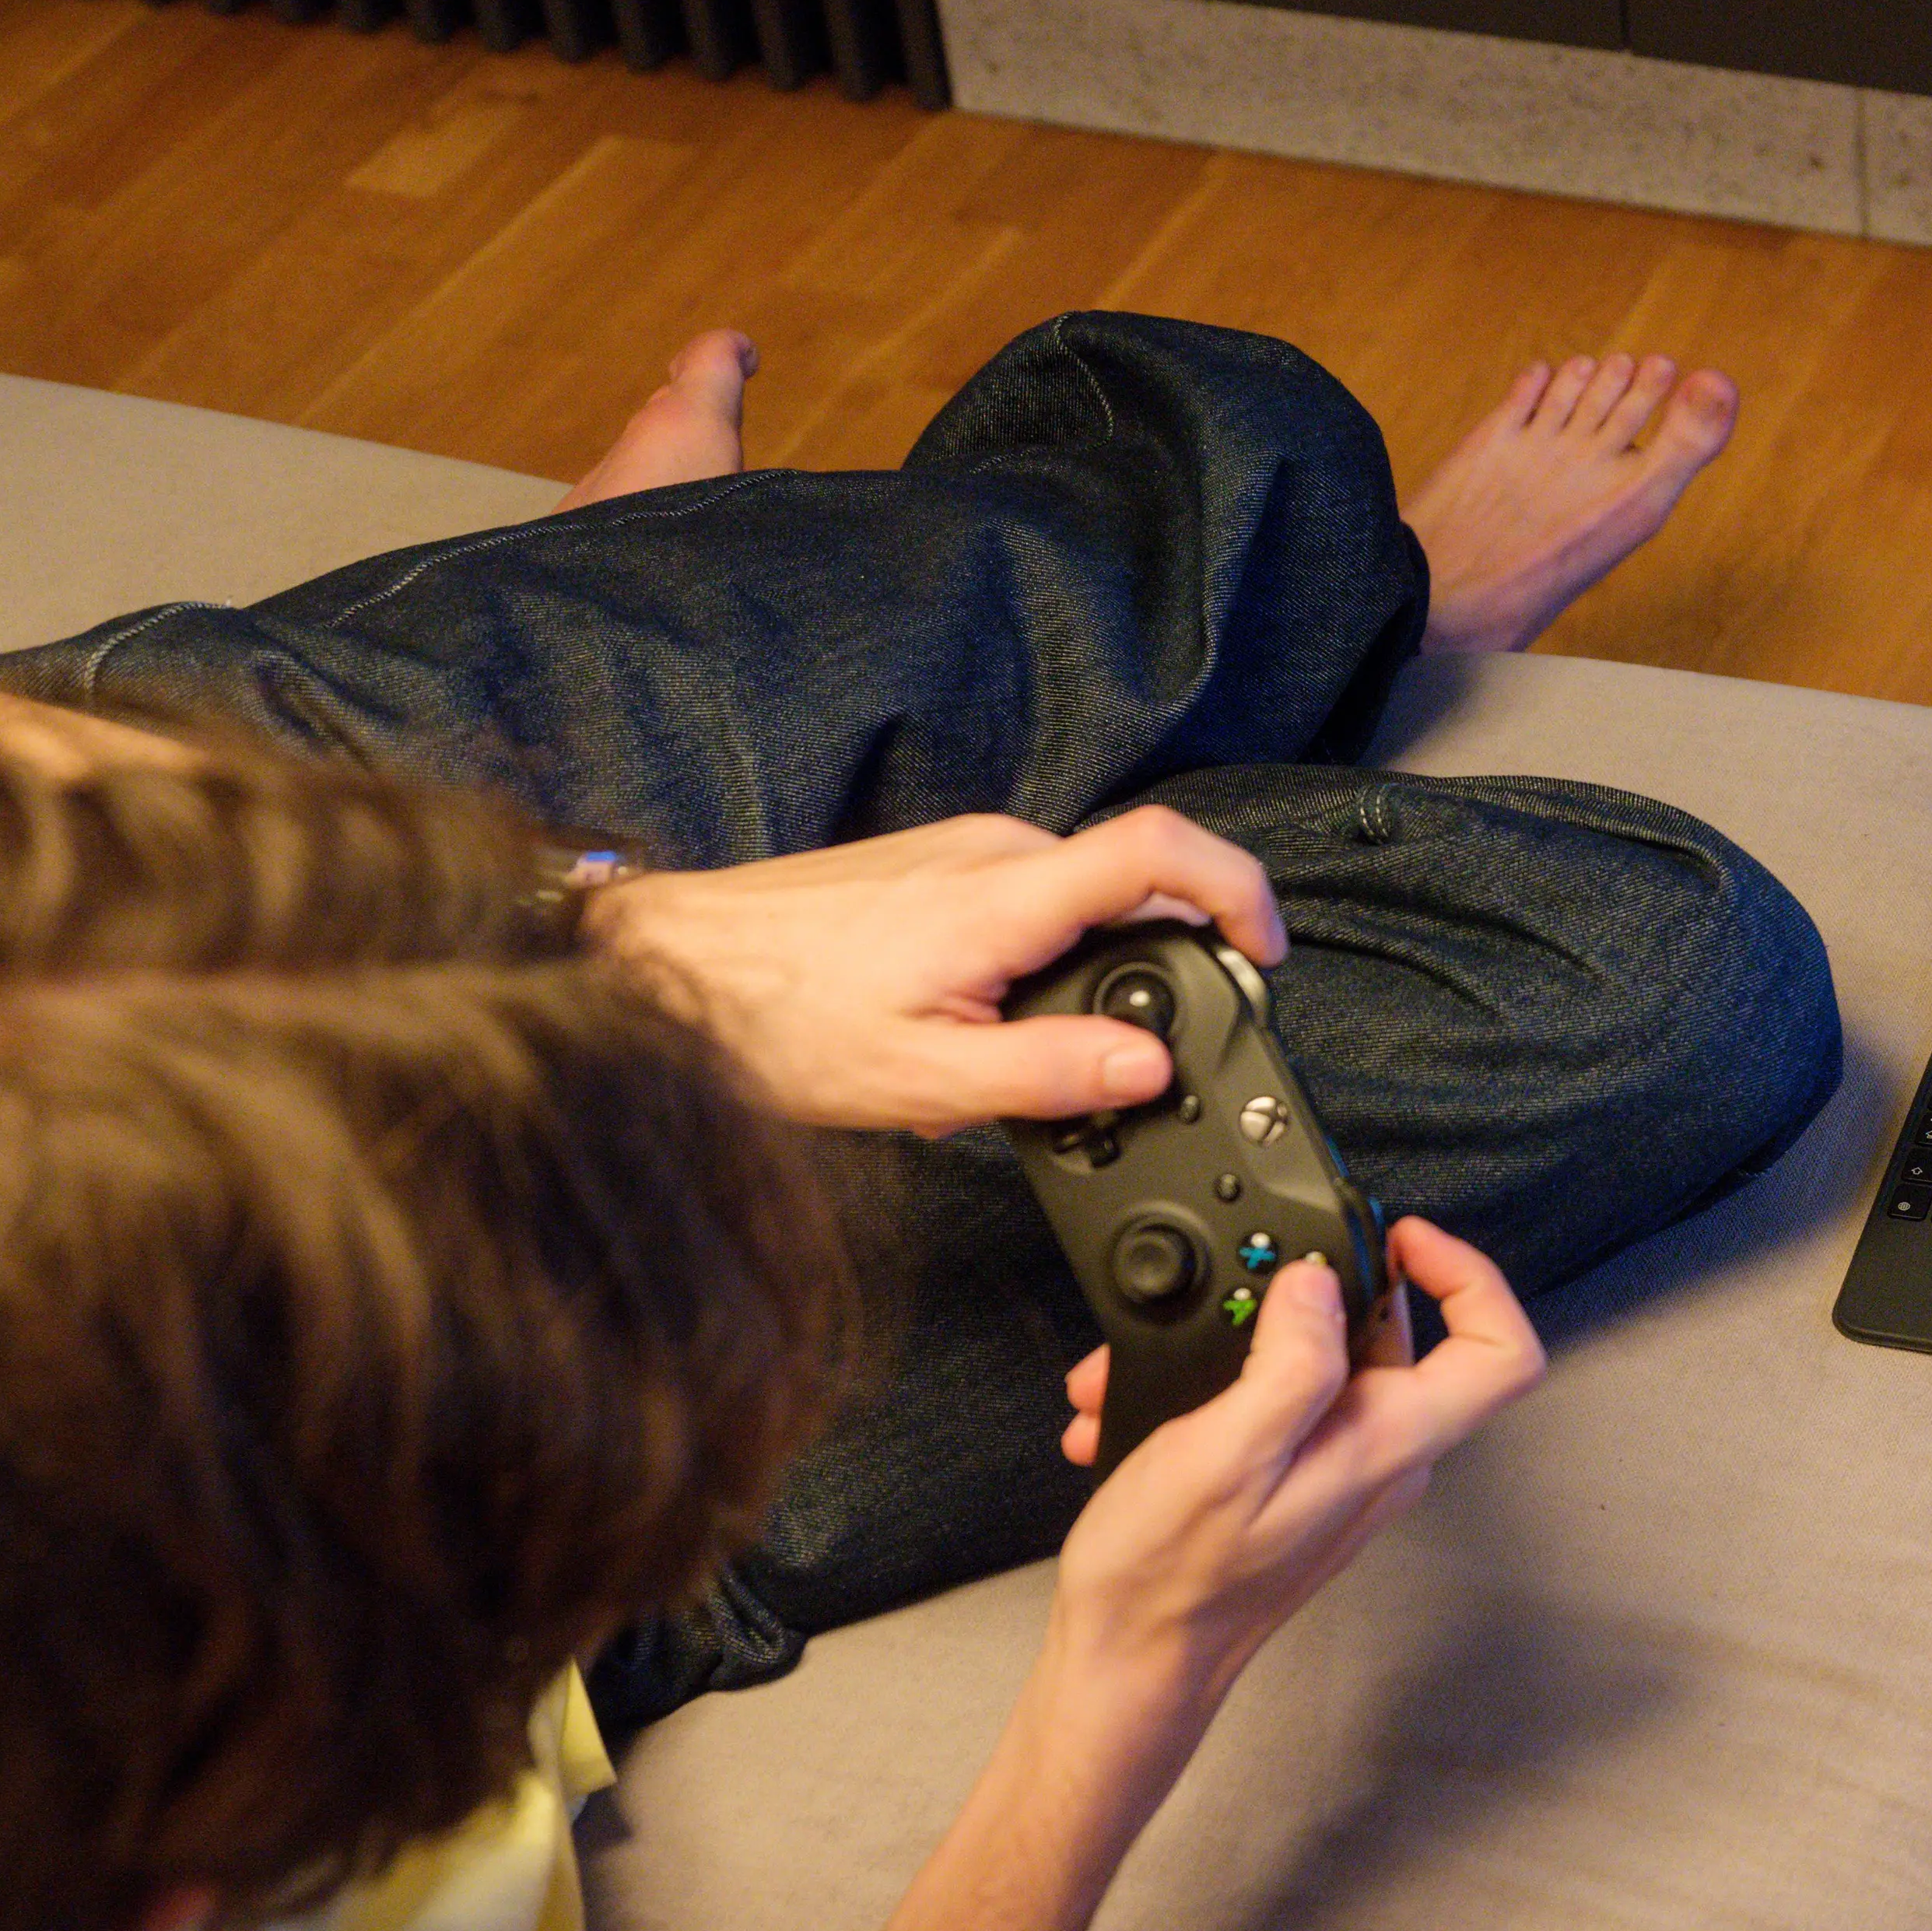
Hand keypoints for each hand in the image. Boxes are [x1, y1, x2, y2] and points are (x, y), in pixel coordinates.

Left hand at [590, 808, 1288, 1134]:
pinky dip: (1032, 966)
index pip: (1165, 850)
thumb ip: (1052, 1072)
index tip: (1264, 952)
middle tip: (1122, 1057)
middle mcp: (994, 852)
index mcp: (1007, 897)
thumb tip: (1149, 1066)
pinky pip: (1026, 906)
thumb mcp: (925, 1080)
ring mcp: (963, 851)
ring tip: (1015, 1057)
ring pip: (1077, 906)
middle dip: (1152, 973)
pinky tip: (969, 1026)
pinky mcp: (935, 865)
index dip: (1239, 891)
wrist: (667, 967)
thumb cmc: (775, 1021)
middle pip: (1134, 887)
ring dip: (1081, 980)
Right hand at [1047, 1217, 1543, 1720]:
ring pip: (1316, 1367)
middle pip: (1395, 1337)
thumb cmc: (1170, 1576)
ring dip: (1233, 1348)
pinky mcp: (1296, 1483)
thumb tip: (1319, 1287)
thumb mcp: (1224, 1453)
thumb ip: (1288, 1365)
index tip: (1401, 1240)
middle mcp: (1380, 1458)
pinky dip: (1212, 1393)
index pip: (1501, 1352)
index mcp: (1385, 1445)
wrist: (1129, 1660)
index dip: (1470, 1277)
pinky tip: (1143, 1410)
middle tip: (1234, 1290)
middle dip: (1302, 1301)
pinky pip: (1274, 1408)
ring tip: (1156, 1367)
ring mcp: (1339, 1472)